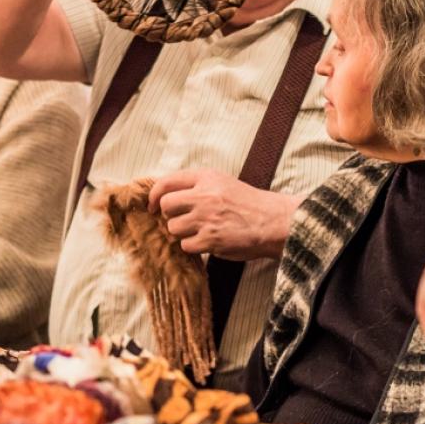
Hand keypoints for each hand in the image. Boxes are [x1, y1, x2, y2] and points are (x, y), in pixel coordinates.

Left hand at [148, 169, 302, 260]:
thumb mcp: (221, 182)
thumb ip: (195, 185)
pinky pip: (186, 245)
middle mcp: (203, 195)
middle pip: (165, 206)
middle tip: (182, 219)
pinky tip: (208, 241)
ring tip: (201, 230)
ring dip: (182, 232)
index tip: (151, 205)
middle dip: (169, 215)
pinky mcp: (210, 240)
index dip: (153, 195)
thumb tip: (163, 194)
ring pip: (173, 228)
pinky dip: (194, 246)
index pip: (166, 182)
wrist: (273, 221)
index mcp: (205, 177)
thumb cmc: (246, 203)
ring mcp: (206, 218)